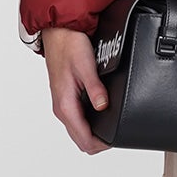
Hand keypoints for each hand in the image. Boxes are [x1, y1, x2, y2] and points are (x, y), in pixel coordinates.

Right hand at [42, 26, 112, 153]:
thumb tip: (103, 106)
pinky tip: (102, 113)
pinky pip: (78, 119)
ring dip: (94, 132)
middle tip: (117, 133)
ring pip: (79, 130)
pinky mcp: (66, 98)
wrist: (58, 32)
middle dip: (99, 141)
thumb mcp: (86, 67)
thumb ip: (95, 89)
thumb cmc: (69, 46)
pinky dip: (90, 122)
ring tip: (112, 125)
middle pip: (81, 140)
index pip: (83, 140)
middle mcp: (62, 108)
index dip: (102, 144)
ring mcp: (63, 104)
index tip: (116, 139)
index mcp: (65, 105)